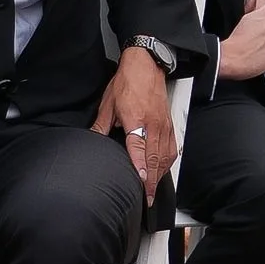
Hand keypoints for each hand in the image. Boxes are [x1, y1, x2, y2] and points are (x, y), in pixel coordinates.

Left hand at [94, 47, 175, 201]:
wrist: (147, 65)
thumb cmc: (128, 82)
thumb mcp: (108, 103)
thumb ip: (101, 125)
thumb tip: (93, 139)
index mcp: (137, 119)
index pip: (139, 148)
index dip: (140, 166)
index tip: (141, 182)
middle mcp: (154, 125)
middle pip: (154, 158)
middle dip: (151, 181)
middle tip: (146, 198)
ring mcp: (164, 125)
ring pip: (165, 156)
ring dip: (159, 175)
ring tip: (153, 190)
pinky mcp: (169, 124)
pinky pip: (171, 149)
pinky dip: (167, 163)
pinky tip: (162, 171)